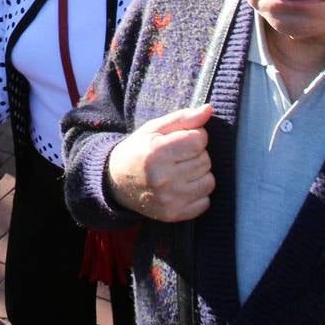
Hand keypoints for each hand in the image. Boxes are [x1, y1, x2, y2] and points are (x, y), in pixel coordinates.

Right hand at [106, 104, 214, 222]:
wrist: (115, 182)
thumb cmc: (138, 151)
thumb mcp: (154, 129)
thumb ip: (183, 118)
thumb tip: (209, 109)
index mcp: (156, 153)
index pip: (199, 140)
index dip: (194, 136)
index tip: (182, 139)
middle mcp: (163, 179)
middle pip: (205, 160)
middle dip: (196, 154)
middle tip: (178, 156)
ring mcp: (169, 200)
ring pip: (209, 181)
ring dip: (199, 174)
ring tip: (180, 170)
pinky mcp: (173, 215)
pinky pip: (205, 201)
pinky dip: (198, 193)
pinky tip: (182, 186)